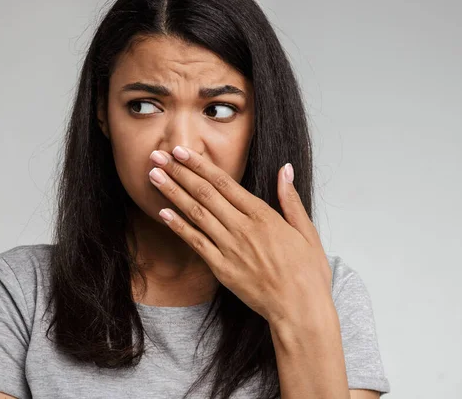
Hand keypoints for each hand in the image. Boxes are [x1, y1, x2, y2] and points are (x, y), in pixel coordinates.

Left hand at [147, 146, 332, 325]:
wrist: (299, 309)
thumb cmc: (307, 272)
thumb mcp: (307, 231)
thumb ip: (290, 199)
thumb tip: (285, 170)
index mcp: (263, 216)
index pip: (225, 183)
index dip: (200, 165)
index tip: (181, 151)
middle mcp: (242, 228)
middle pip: (205, 193)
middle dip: (179, 172)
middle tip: (158, 156)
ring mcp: (229, 248)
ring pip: (196, 214)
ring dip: (173, 193)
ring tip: (154, 176)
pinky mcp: (221, 268)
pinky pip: (195, 243)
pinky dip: (178, 226)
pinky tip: (163, 213)